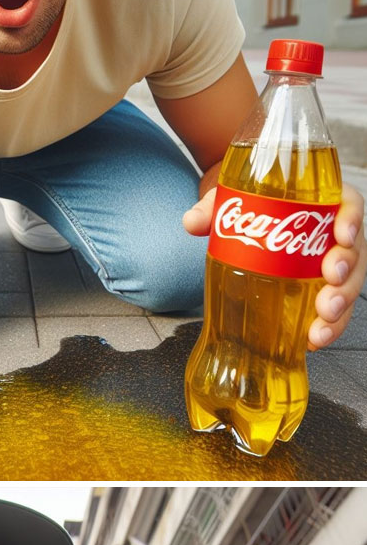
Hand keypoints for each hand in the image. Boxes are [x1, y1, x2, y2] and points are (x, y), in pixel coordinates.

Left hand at [183, 183, 365, 352]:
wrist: (247, 230)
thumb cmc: (252, 211)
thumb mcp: (234, 203)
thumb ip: (215, 209)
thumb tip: (193, 222)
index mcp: (320, 206)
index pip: (350, 205)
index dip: (352, 219)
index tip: (342, 234)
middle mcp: (331, 237)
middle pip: (355, 253)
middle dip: (347, 273)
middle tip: (331, 283)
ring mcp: (329, 268)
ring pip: (349, 288)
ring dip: (340, 308)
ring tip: (321, 325)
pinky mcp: (321, 296)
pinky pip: (333, 314)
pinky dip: (326, 329)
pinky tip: (313, 340)